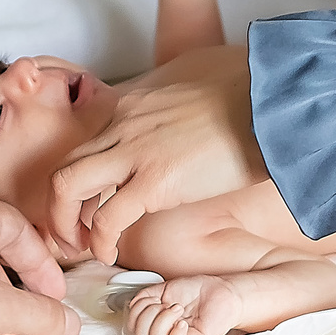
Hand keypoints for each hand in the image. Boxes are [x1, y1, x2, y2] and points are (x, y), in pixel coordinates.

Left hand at [46, 45, 260, 263]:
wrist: (275, 101)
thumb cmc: (252, 92)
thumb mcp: (199, 80)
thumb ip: (177, 100)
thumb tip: (184, 113)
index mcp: (134, 102)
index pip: (89, 142)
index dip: (82, 178)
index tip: (88, 201)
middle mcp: (124, 123)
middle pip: (66, 165)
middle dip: (60, 205)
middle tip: (72, 231)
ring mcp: (135, 151)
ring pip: (68, 187)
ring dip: (67, 223)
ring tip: (82, 247)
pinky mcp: (155, 181)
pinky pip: (108, 218)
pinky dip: (101, 241)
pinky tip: (109, 254)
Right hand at [124, 274, 245, 334]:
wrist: (222, 292)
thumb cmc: (200, 291)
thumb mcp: (166, 287)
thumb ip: (146, 295)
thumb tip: (134, 304)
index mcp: (156, 320)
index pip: (134, 326)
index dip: (137, 311)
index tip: (154, 298)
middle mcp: (165, 332)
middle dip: (149, 314)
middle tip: (167, 304)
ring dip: (163, 320)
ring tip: (178, 309)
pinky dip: (174, 332)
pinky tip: (183, 321)